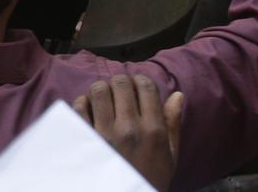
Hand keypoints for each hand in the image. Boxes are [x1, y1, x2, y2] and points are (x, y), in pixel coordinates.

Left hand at [73, 75, 182, 191]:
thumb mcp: (170, 155)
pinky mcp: (86, 139)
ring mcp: (105, 133)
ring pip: (99, 90)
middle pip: (121, 83)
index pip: (146, 86)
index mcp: (153, 130)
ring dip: (101, 89)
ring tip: (104, 99)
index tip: (137, 86)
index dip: (141, 80)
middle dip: (120, 82)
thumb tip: (177, 94)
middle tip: (119, 91)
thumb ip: (173, 123)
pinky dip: (83, 102)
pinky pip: (80, 107)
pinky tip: (90, 109)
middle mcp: (129, 129)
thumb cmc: (150, 177)